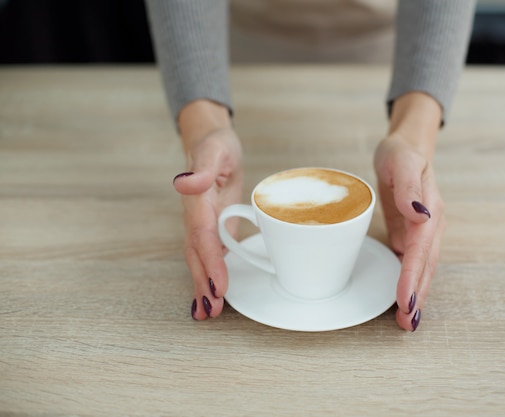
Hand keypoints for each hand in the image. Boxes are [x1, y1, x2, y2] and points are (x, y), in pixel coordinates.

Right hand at [173, 100, 242, 319]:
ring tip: (208, 314)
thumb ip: (201, 167)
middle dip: (203, 284)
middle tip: (211, 312)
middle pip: (197, 256)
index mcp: (199, 202)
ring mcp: (200, 225)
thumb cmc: (216, 146)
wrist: (211, 143)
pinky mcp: (209, 228)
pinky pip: (206, 256)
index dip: (211, 263)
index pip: (204, 237)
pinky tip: (211, 296)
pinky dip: (207, 277)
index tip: (219, 286)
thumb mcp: (214, 149)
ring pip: (198, 260)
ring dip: (202, 286)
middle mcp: (196, 218)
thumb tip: (185, 182)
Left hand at [374, 92, 445, 331]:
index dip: (411, 276)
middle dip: (417, 295)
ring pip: (422, 268)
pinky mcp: (412, 232)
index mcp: (429, 211)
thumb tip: (420, 214)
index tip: (404, 300)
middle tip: (408, 323)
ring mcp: (423, 231)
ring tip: (408, 319)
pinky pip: (413, 261)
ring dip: (416, 293)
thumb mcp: (403, 162)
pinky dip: (410, 280)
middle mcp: (430, 225)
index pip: (419, 251)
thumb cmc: (401, 151)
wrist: (406, 145)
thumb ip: (410, 188)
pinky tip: (403, 296)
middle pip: (426, 266)